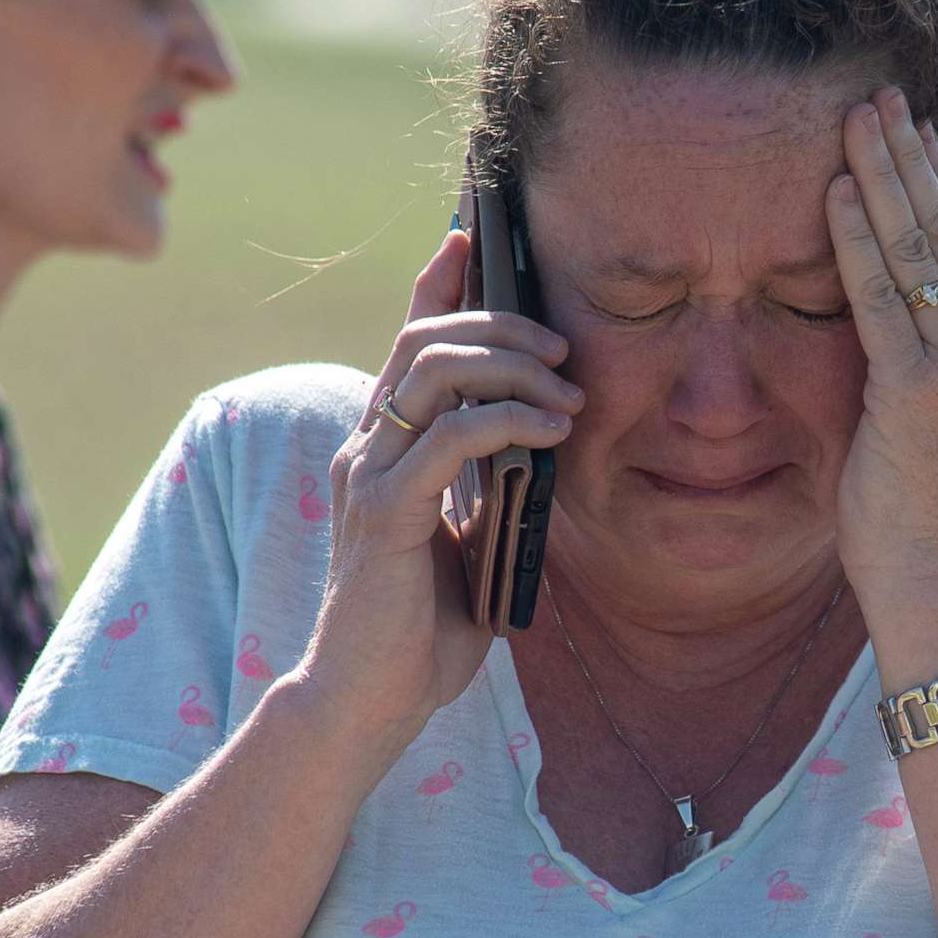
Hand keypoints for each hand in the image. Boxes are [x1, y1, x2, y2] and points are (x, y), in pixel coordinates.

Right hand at [287, 226, 581, 770]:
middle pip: (425, 339)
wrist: (370, 701)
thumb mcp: (470, 540)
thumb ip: (489, 488)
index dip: (437, 283)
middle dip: (501, 322)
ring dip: (513, 368)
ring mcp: (371, 475)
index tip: (473, 237)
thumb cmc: (421, 630)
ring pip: (436, 371)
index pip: (408, 342)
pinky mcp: (387, 512)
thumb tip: (541, 443)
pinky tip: (552, 432)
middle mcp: (368, 447)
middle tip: (564, 347)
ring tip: (569, 394)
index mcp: (385, 447)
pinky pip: (450, 437)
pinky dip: (508, 421)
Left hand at [824, 89, 937, 620]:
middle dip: (909, 156)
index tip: (908, 123)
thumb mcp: (927, 400)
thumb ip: (924, 334)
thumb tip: (907, 277)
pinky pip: (883, 299)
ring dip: (883, 177)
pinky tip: (835, 193)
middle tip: (877, 94)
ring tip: (854, 119)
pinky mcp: (920, 392)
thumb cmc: (915, 495)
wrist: (931, 571)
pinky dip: (857, 240)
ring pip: (920, 250)